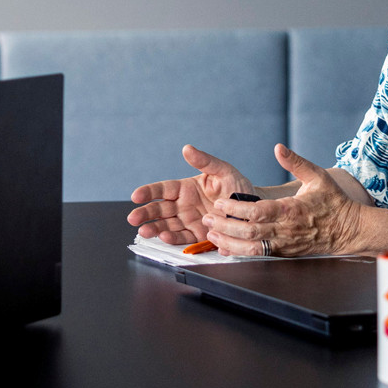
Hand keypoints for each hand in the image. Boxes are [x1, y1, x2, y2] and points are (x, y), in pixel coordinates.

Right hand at [128, 145, 252, 245]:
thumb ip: (204, 161)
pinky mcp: (198, 236)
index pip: (162, 189)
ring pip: (166, 225)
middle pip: (159, 209)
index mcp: (186, 188)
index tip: (136, 196)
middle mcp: (184, 205)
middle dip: (145, 214)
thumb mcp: (223, 171)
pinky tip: (164, 237)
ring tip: (144, 232)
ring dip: (154, 228)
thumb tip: (187, 148)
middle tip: (133, 218)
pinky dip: (173, 239)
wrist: (254, 209)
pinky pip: (183, 237)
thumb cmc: (237, 187)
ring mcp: (189, 221)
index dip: (148, 192)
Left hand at [201, 145, 362, 256]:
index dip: (237, 209)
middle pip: (251, 232)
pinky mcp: (285, 253)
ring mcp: (285, 244)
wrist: (350, 230)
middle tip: (208, 219)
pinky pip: (259, 255)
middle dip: (226, 226)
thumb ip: (296, 162)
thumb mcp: (318, 176)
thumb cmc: (333, 201)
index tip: (220, 204)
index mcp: (292, 210)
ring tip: (212, 234)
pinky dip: (240, 253)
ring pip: (252, 248)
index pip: (259, 212)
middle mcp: (287, 230)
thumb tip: (278, 147)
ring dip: (229, 242)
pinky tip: (225, 247)